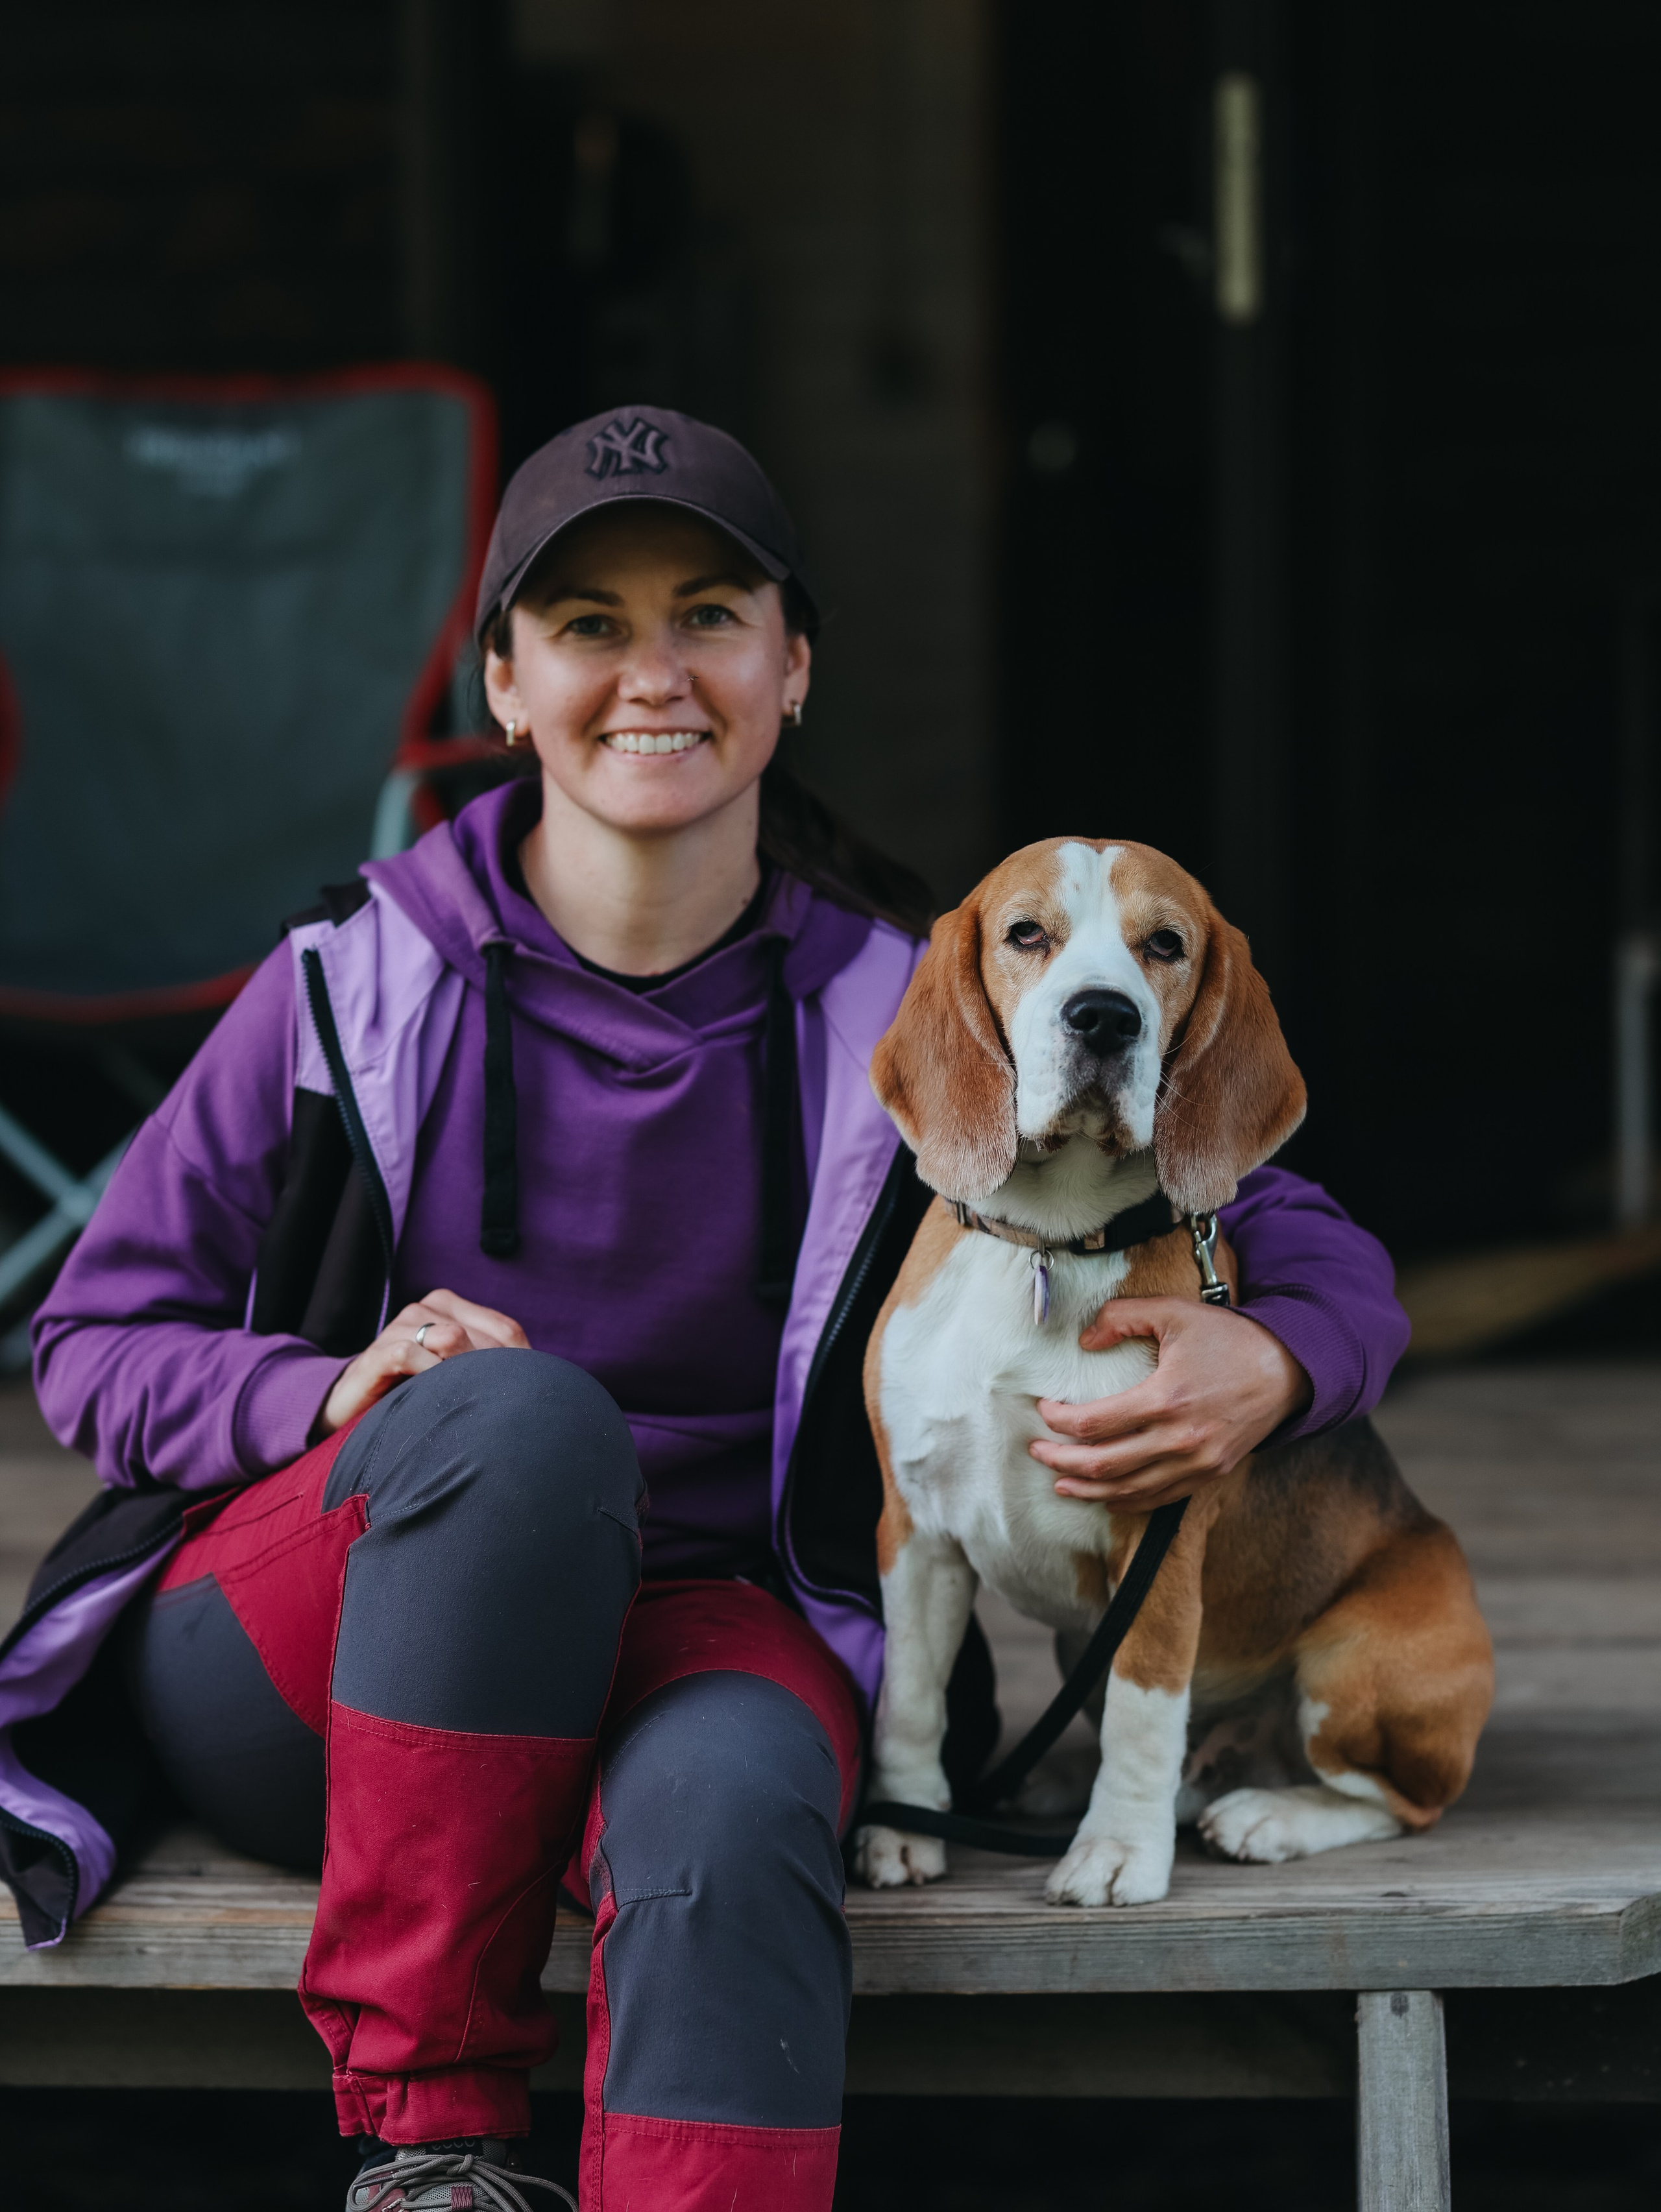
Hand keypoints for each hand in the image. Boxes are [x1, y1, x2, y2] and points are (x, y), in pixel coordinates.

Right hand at [315, 1288, 529, 1436]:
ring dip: (462, 1375)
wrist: (355, 1408)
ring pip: (450, 1338)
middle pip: (480, 1336)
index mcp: (450, 1307)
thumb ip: (492, 1366)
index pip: (505, 1330)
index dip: (521, 1364)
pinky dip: (429, 1376)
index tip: (523, 1399)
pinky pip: (410, 1354)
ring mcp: (400, 1327)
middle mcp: (426, 1309)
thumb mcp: (458, 1376)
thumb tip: (541, 1380)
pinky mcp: (377, 1353)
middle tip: (493, 1407)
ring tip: (463, 1404)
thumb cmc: (415, 1391)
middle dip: (492, 1373)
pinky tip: (433, 1399)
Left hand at [1029, 1298, 1311, 1511]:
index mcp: (1165, 1398)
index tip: (1044, 1411)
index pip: (1094, 1423)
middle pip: (1103, 1464)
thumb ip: (1123, 1317)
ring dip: (1087, 1491)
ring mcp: (1196, 1463)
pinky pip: (1159, 1499)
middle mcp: (1179, 1439)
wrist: (1287, 1370)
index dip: (1059, 1421)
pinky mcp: (1209, 1475)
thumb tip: (1084, 1339)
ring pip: (1127, 1491)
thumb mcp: (1174, 1313)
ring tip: (1059, 1484)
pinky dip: (1126, 1501)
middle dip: (1061, 1461)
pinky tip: (1105, 1497)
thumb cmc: (1228, 1339)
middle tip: (1037, 1451)